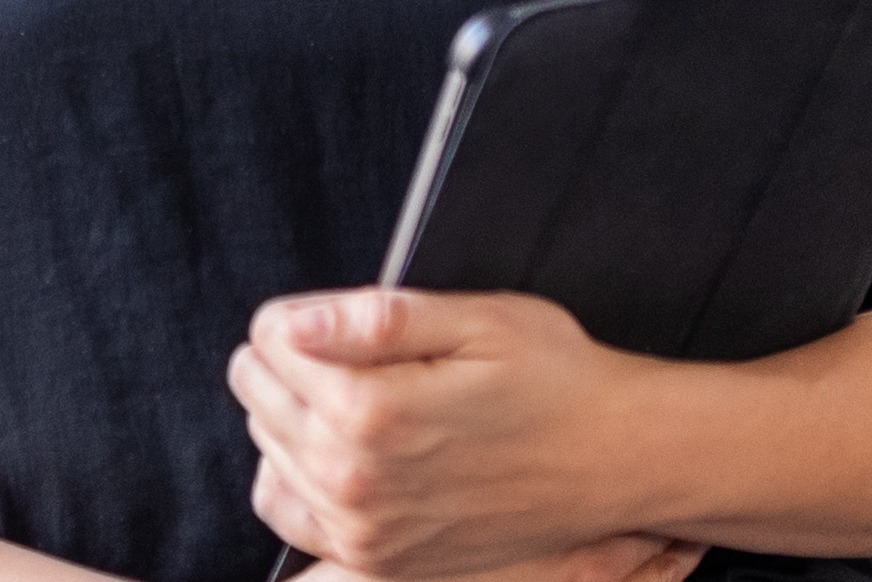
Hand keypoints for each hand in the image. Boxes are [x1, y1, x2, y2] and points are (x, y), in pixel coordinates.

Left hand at [231, 288, 685, 580]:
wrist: (613, 460)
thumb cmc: (553, 379)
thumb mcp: (476, 320)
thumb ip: (375, 318)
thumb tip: (292, 322)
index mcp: (372, 410)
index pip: (269, 341)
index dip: (298, 316)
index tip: (336, 318)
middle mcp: (356, 479)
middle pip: (258, 393)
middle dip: (291, 361)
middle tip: (353, 352)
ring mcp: (363, 529)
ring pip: (268, 446)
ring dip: (295, 413)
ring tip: (359, 396)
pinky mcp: (376, 559)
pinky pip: (286, 510)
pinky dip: (295, 474)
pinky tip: (336, 450)